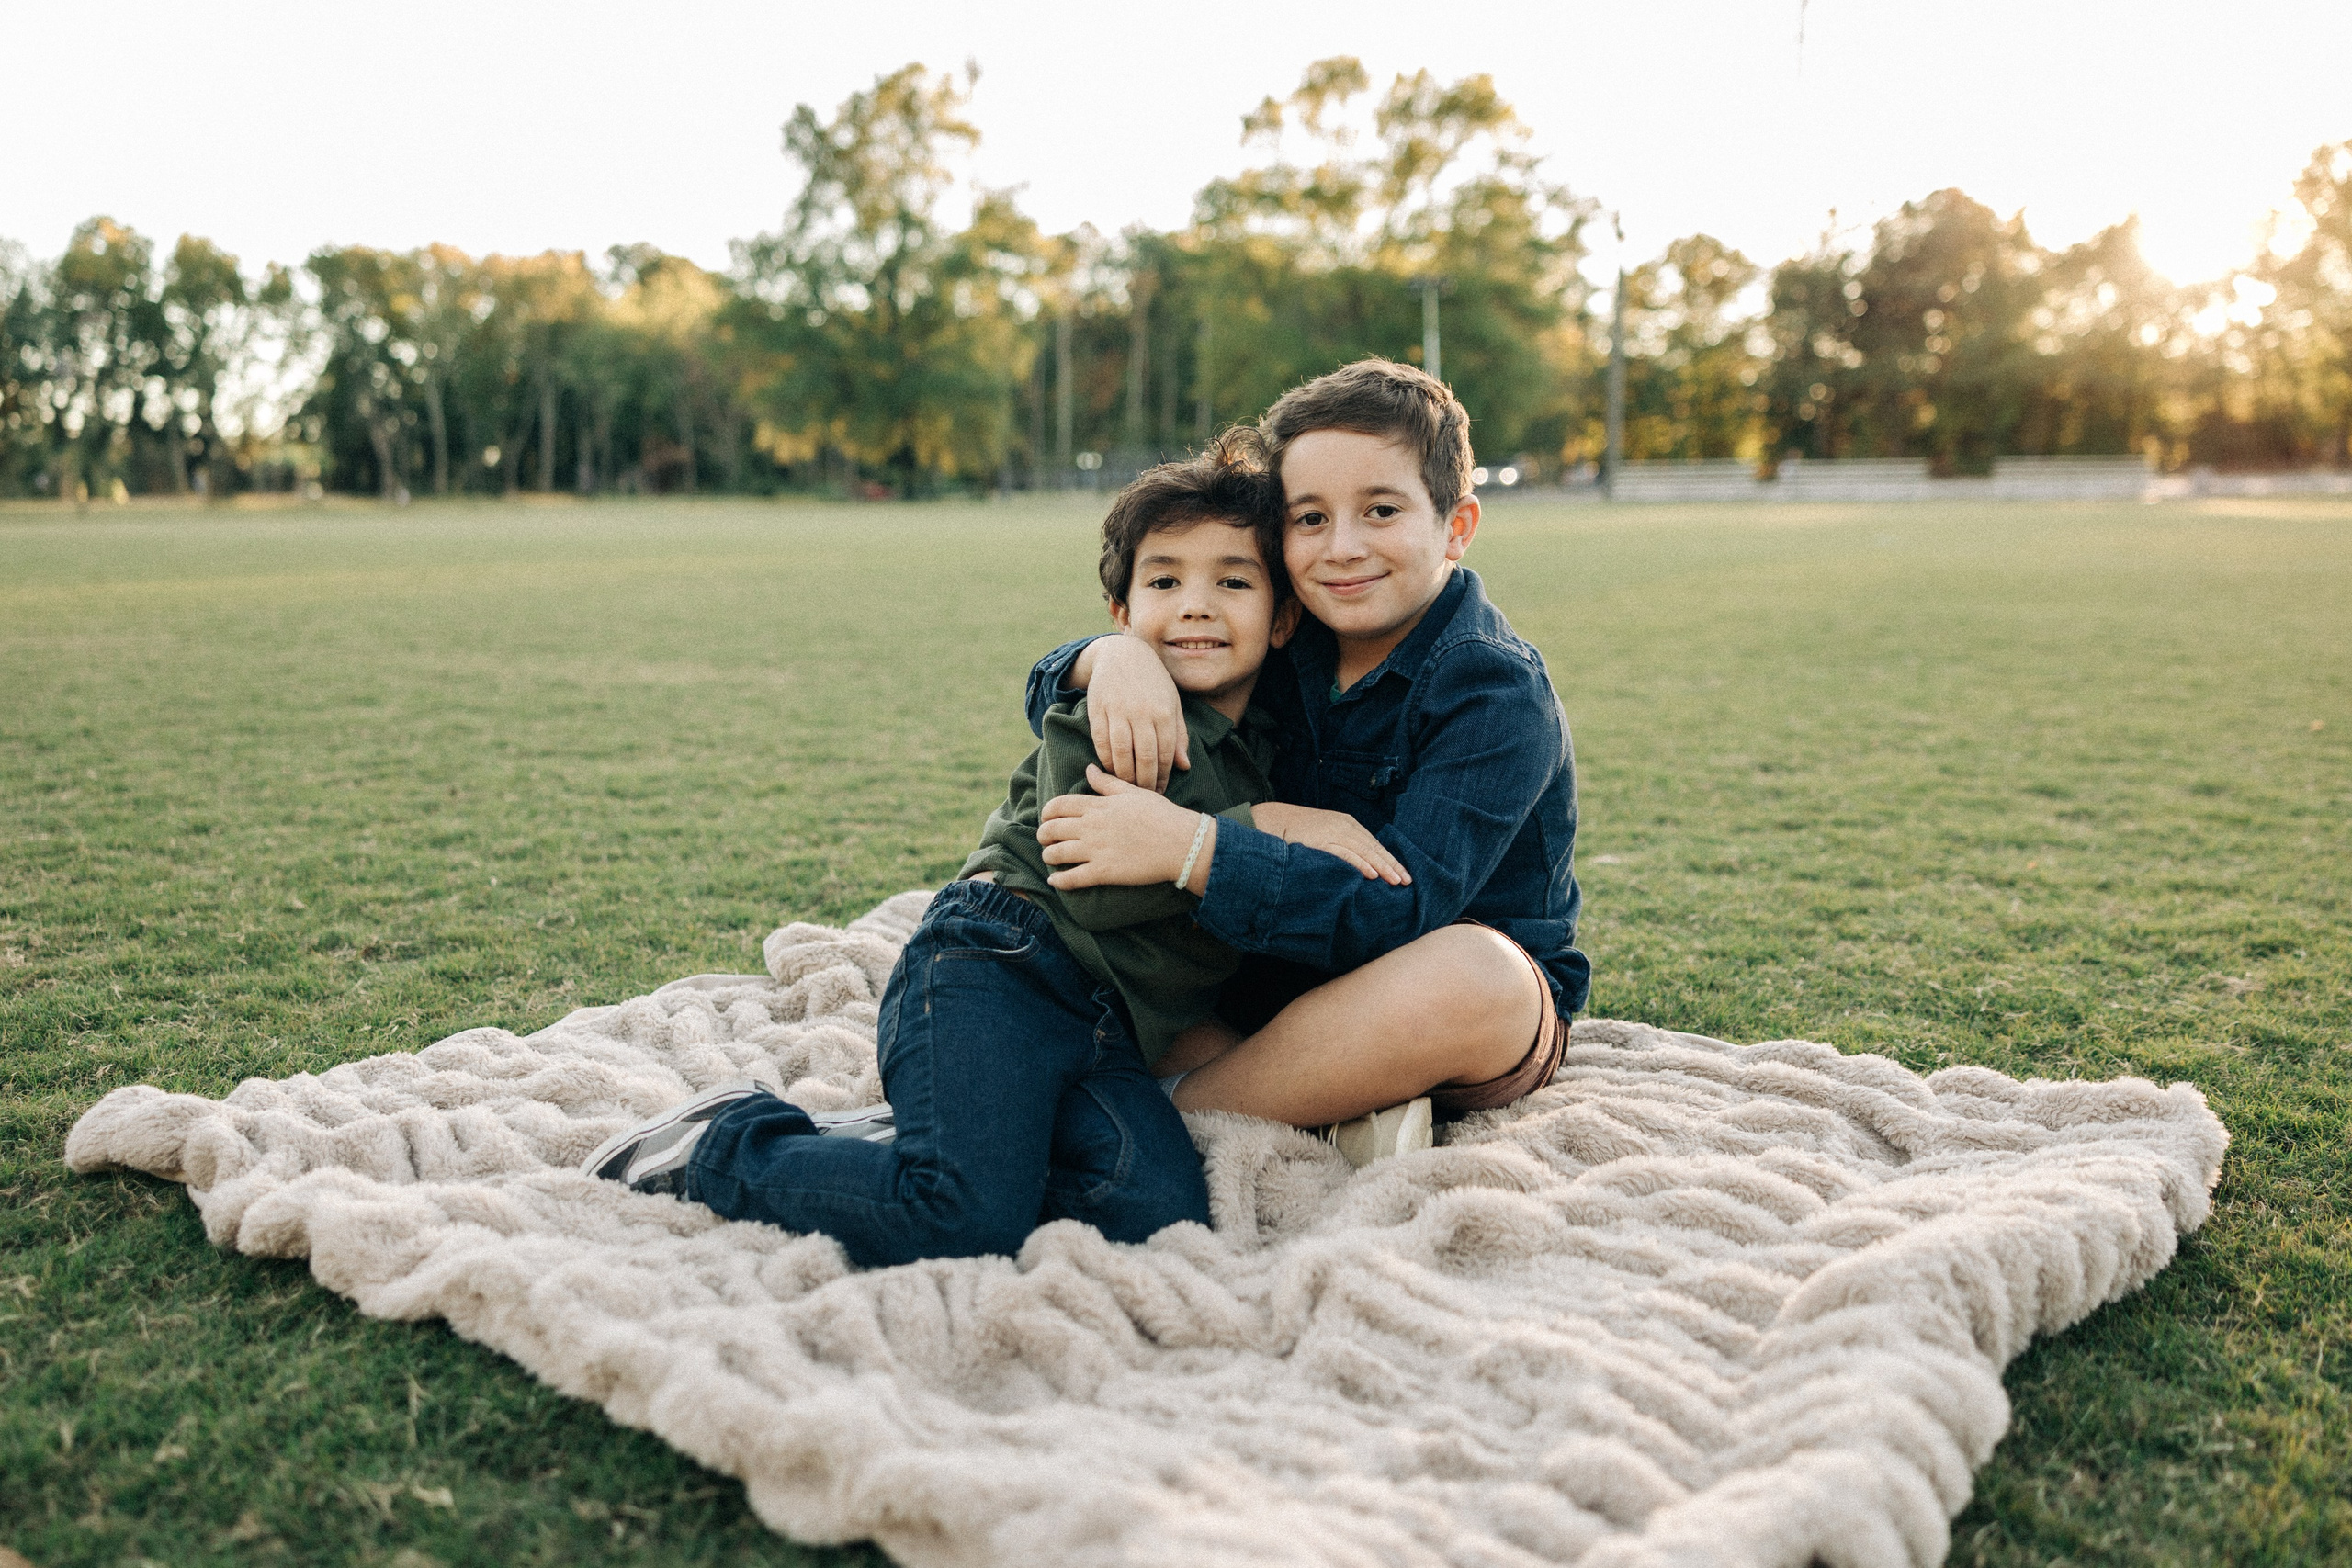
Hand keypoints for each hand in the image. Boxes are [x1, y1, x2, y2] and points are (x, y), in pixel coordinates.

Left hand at [1038, 766, 1212, 890]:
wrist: (1181, 843)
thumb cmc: (1161, 815)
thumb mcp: (1133, 792)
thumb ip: (1107, 782)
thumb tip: (1088, 769)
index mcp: (1098, 806)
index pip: (1059, 805)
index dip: (1047, 813)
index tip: (1046, 818)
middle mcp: (1092, 827)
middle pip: (1051, 830)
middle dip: (1043, 835)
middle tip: (1045, 839)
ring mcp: (1096, 850)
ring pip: (1056, 854)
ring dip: (1048, 856)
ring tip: (1050, 858)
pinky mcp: (1104, 872)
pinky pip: (1072, 878)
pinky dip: (1059, 880)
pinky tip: (1055, 880)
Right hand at [1070, 635, 1187, 790]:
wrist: (1122, 654)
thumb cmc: (1153, 682)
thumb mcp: (1172, 703)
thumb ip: (1179, 735)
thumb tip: (1183, 766)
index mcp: (1164, 713)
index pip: (1165, 755)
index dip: (1163, 777)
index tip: (1160, 791)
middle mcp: (1142, 713)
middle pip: (1144, 759)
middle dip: (1145, 782)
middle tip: (1144, 795)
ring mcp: (1118, 711)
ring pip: (1121, 754)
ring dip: (1125, 776)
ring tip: (1128, 786)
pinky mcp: (1098, 710)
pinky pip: (1101, 743)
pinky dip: (1106, 760)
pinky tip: (1112, 769)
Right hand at [1252, 802, 1411, 884]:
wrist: (1272, 821)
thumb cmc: (1299, 832)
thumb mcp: (1325, 834)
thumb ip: (1342, 846)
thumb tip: (1360, 865)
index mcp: (1347, 823)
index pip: (1374, 843)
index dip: (1389, 859)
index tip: (1403, 874)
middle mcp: (1344, 826)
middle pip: (1373, 847)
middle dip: (1391, 864)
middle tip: (1406, 880)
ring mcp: (1333, 832)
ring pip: (1364, 850)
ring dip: (1381, 866)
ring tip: (1394, 880)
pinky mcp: (1321, 841)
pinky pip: (1345, 853)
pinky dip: (1359, 863)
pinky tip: (1371, 874)